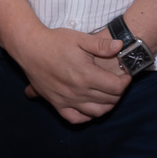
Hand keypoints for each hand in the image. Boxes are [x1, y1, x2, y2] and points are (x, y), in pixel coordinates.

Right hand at [8, 26, 130, 122]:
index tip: (126, 74)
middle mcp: (78, 91)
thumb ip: (101, 45)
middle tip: (119, 82)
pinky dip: (86, 117)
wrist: (30, 48)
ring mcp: (67, 100)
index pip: (116, 87)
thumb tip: (120, 46)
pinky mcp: (56, 103)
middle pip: (108, 100)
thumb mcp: (80, 38)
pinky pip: (75, 118)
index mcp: (86, 75)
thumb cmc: (55, 41)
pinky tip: (90, 109)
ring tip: (109, 95)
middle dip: (119, 93)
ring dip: (107, 106)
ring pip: (95, 112)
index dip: (125, 82)